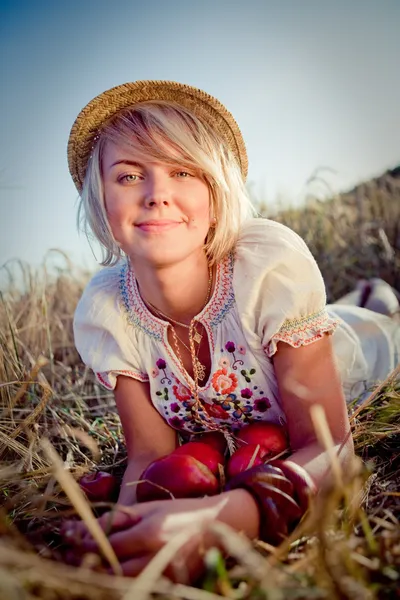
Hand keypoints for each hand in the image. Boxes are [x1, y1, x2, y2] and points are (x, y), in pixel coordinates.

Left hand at [61, 494, 235, 580]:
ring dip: (98, 574)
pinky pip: (136, 587)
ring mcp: (163, 575)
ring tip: (83, 563)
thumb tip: (84, 528)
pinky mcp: (169, 586)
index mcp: (150, 532)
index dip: (82, 541)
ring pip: (120, 583)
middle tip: (67, 554)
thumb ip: (119, 519)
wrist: (220, 525)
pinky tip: (108, 572)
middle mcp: (155, 557)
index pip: (105, 544)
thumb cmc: (182, 511)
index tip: (65, 534)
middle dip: (84, 561)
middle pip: (109, 569)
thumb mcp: (150, 508)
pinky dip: (118, 582)